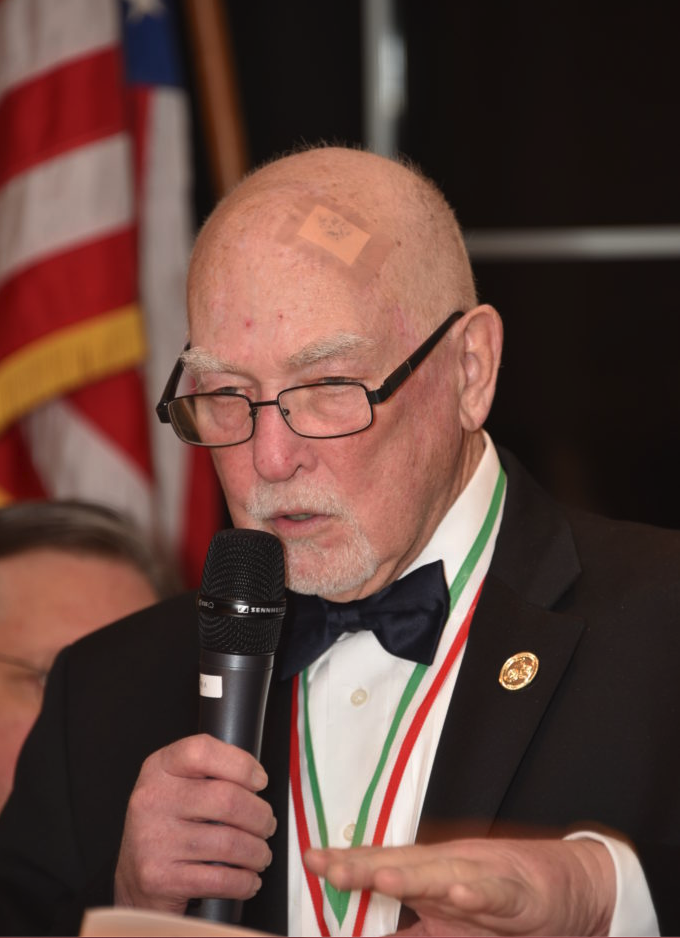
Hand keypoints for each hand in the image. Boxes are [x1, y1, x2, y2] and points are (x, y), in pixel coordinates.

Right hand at [114, 734, 276, 914]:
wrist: (133, 878)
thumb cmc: (166, 826)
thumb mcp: (176, 786)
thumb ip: (209, 774)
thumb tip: (255, 781)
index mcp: (159, 769)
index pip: (202, 751)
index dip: (240, 764)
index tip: (259, 781)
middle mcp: (153, 800)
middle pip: (228, 799)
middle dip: (260, 816)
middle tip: (266, 825)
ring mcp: (154, 840)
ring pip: (230, 842)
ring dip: (257, 852)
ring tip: (259, 854)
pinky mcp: (161, 878)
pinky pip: (220, 879)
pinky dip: (245, 881)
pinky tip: (247, 879)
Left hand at [305, 837, 615, 935]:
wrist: (566, 887)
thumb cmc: (503, 903)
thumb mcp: (448, 922)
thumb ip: (409, 932)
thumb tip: (365, 934)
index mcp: (431, 876)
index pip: (382, 865)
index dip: (347, 863)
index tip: (311, 860)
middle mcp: (450, 870)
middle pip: (402, 865)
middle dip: (363, 867)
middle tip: (327, 867)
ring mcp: (483, 878)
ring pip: (442, 875)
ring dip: (411, 878)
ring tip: (380, 879)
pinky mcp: (518, 895)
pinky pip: (494, 894)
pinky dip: (477, 892)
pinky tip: (458, 890)